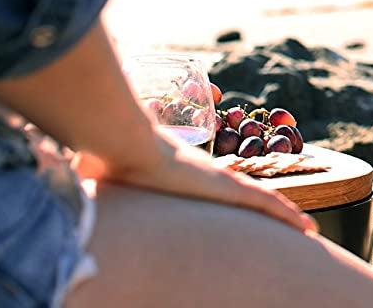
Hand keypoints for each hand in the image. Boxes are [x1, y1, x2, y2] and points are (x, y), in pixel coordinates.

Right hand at [77, 128, 316, 233]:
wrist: (123, 143)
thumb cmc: (110, 161)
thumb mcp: (101, 178)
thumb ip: (92, 179)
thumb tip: (65, 177)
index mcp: (186, 179)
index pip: (217, 189)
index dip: (232, 199)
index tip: (242, 207)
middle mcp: (209, 178)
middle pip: (246, 196)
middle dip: (266, 210)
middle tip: (286, 221)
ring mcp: (221, 182)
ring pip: (264, 202)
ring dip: (286, 217)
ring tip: (307, 230)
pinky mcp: (228, 189)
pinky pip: (267, 205)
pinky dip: (288, 216)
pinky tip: (307, 228)